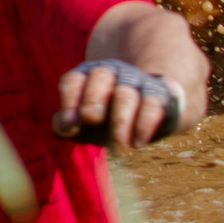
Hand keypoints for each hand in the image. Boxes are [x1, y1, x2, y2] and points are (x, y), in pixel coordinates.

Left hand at [53, 57, 183, 150]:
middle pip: (100, 75)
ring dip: (119, 124)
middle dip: (93, 99)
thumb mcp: (84, 124)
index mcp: (87, 76)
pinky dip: (143, 126)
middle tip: (91, 121)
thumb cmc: (106, 120)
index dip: (69, 101)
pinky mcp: (160, 94)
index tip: (69, 125)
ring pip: (126, 94)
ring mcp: (137, 80)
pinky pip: (152, 106)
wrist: (148, 116)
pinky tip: (136, 144)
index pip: (73, 80)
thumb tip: (63, 126)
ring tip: (118, 150)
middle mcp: (112, 72)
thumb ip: (67, 124)